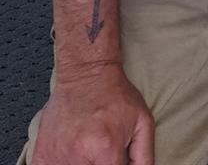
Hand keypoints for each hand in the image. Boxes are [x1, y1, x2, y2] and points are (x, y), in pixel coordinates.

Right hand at [32, 64, 153, 164]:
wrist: (87, 71)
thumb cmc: (115, 94)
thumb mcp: (142, 122)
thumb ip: (144, 157)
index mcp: (106, 149)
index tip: (113, 159)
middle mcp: (79, 154)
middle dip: (98, 163)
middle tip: (100, 150)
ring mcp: (57, 154)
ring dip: (81, 162)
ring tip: (87, 147)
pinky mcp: (42, 152)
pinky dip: (61, 163)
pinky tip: (70, 153)